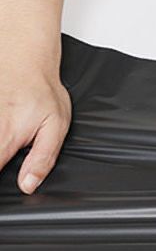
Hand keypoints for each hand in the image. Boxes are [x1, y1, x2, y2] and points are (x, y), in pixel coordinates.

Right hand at [0, 64, 70, 193]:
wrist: (23, 57)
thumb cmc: (43, 92)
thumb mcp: (56, 127)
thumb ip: (42, 159)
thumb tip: (28, 185)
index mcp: (6, 137)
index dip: (0, 189)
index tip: (7, 194)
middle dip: (0, 161)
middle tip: (13, 154)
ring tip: (11, 144)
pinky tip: (6, 135)